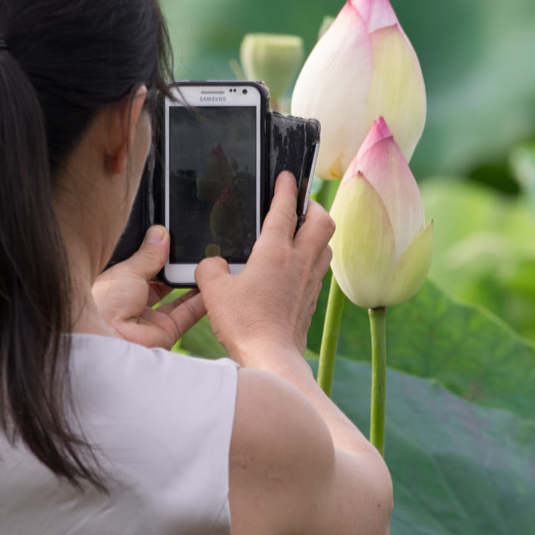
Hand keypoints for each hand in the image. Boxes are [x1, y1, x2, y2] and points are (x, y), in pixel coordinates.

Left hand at [92, 225, 208, 349]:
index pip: (142, 267)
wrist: (109, 337)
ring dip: (192, 284)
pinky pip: (188, 314)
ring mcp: (151, 319)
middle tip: (192, 252)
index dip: (157, 255)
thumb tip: (160, 234)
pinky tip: (210, 284)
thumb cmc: (106, 302)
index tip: (173, 241)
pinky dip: (201, 301)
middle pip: (162, 283)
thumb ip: (149, 254)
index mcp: (119, 286)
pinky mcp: (166, 332)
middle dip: (176, 269)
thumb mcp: (128, 269)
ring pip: (178, 299)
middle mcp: (134, 303)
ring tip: (206, 265)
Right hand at [197, 173, 332, 369]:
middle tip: (299, 205)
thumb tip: (212, 264)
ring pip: (325, 245)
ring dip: (316, 233)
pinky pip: (319, 269)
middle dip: (313, 206)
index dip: (287, 187)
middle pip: (322, 221)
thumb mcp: (214, 291)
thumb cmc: (245, 324)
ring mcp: (309, 281)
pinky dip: (312, 259)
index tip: (288, 176)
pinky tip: (295, 268)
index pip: (285, 208)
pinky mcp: (311, 300)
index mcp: (275, 252)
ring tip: (300, 233)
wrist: (271, 357)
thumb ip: (209, 269)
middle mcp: (299, 262)